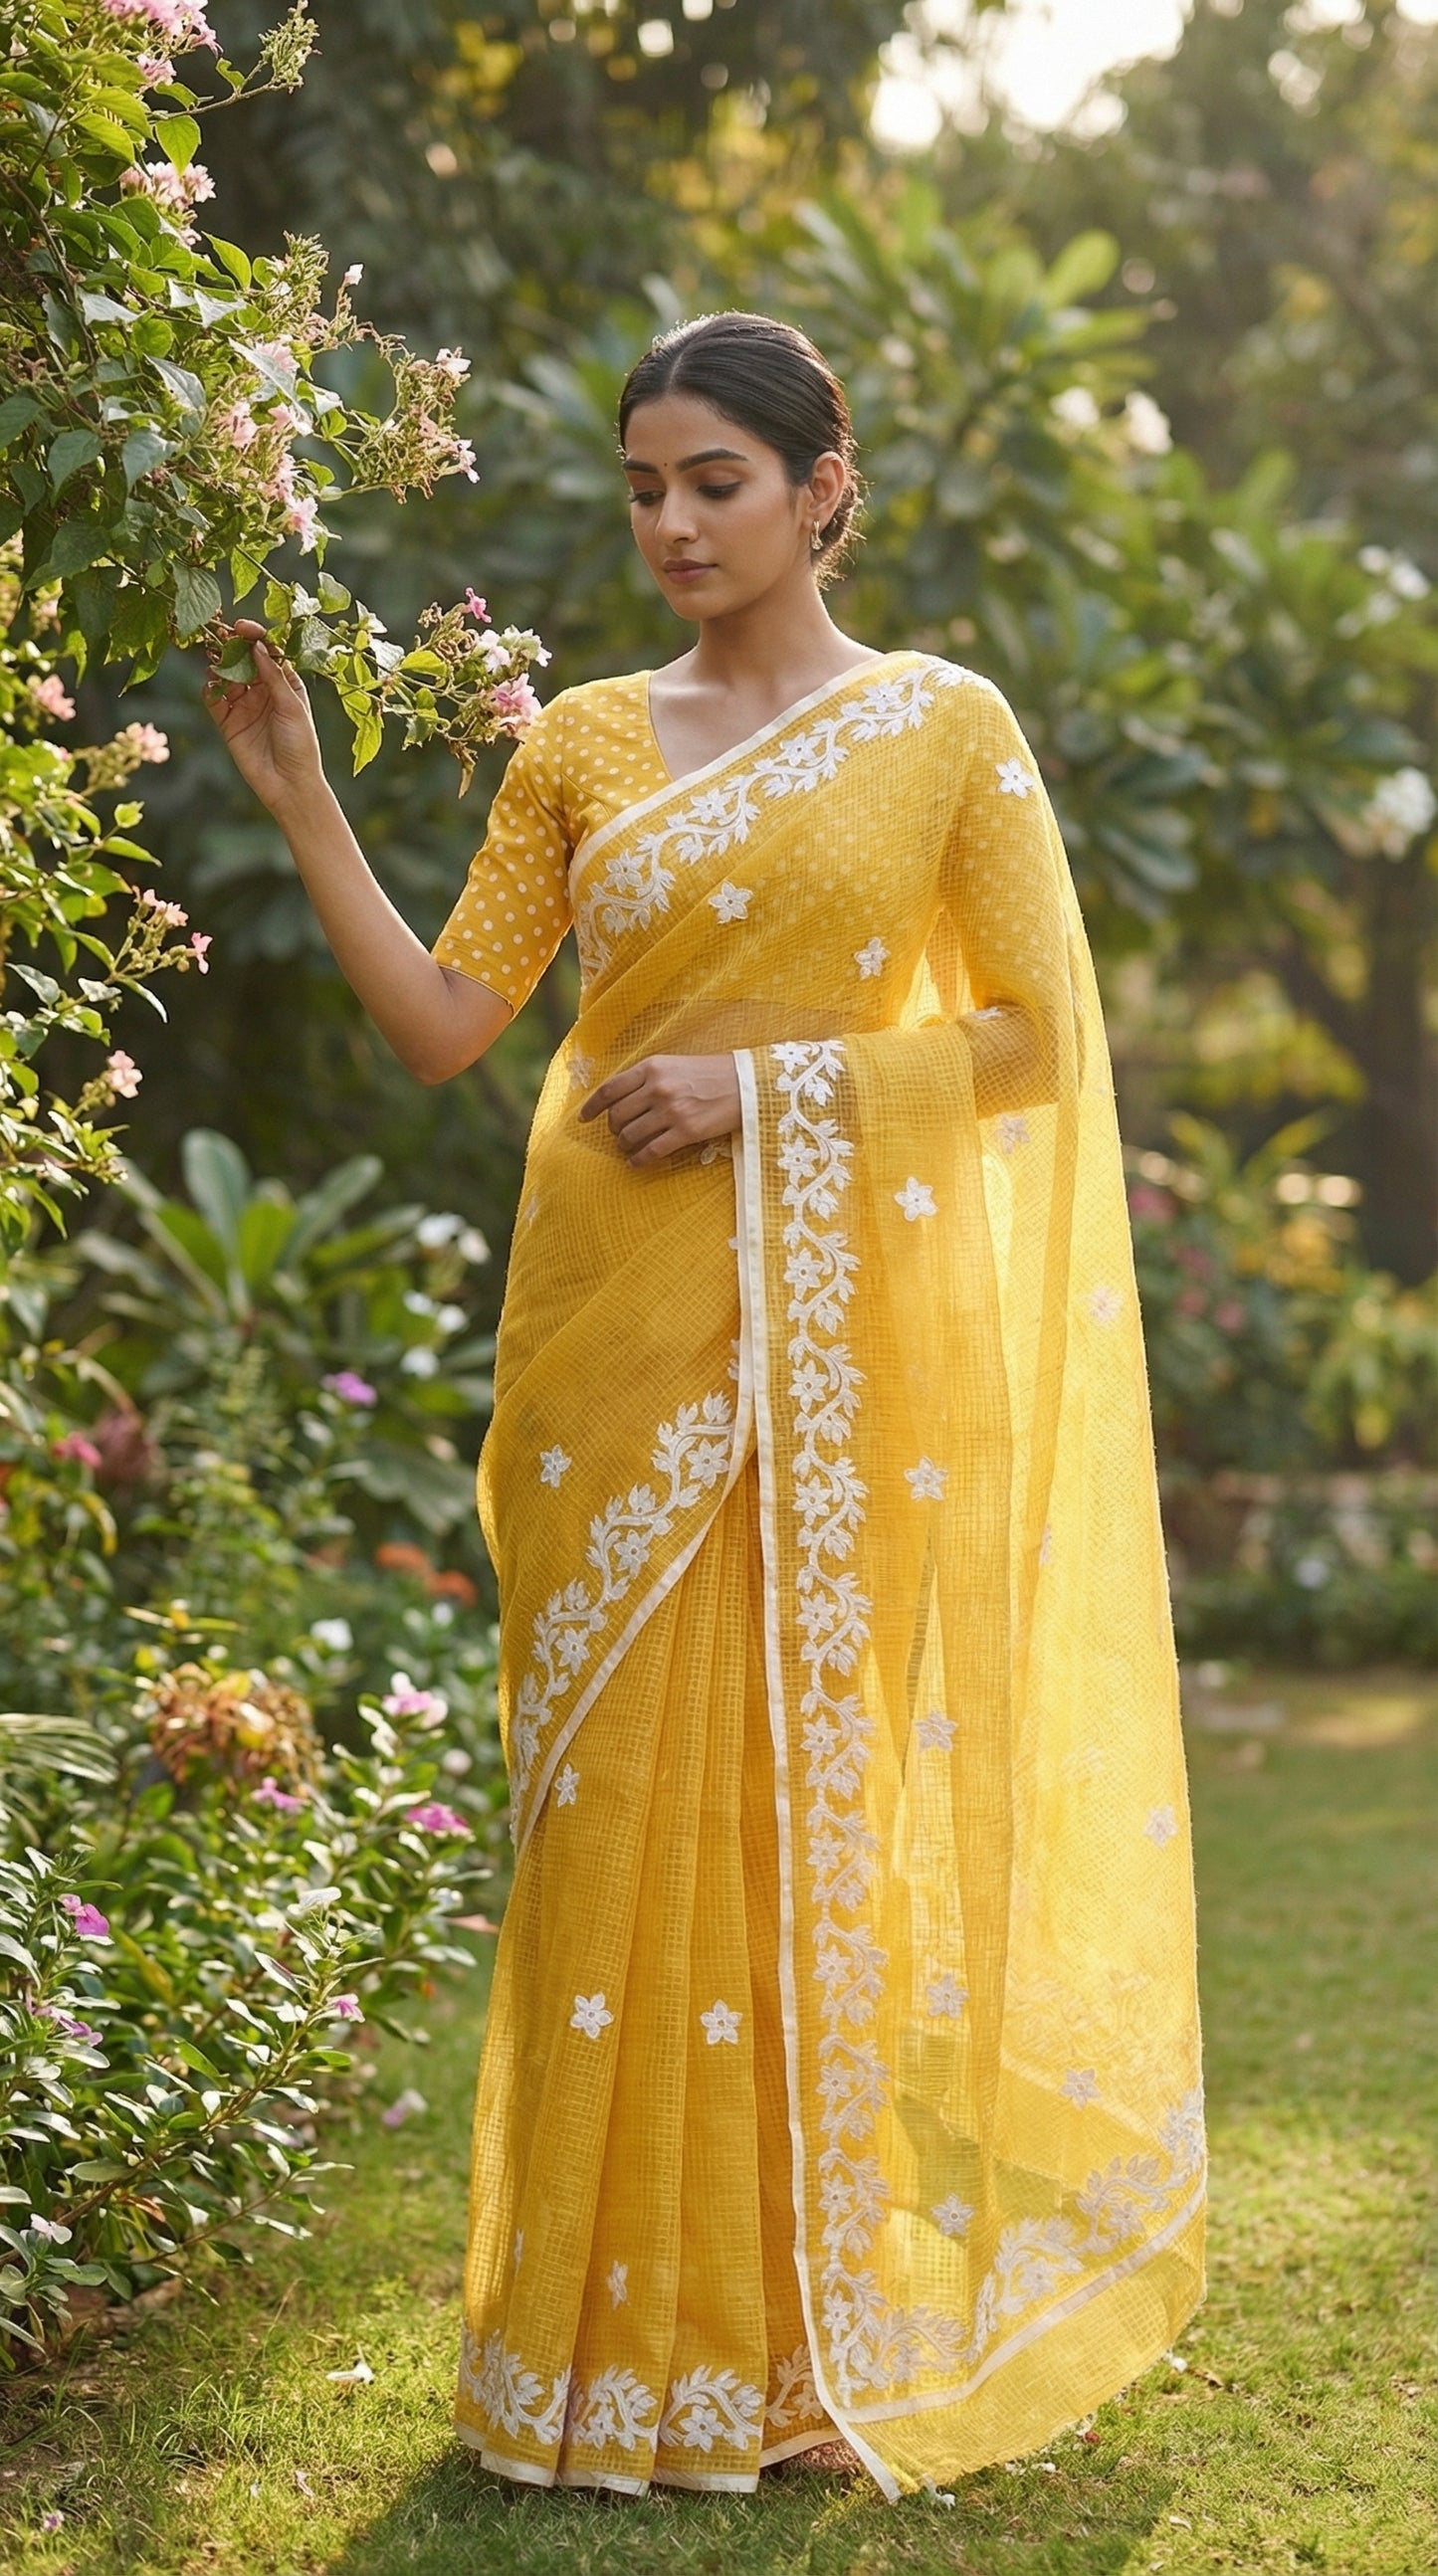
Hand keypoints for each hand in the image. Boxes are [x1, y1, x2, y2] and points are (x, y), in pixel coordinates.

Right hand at [203, 618, 327, 820]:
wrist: (289, 785)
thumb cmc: (301, 745)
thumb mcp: (292, 706)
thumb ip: (273, 676)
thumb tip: (256, 647)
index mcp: (285, 683)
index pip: (268, 652)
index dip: (255, 637)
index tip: (241, 627)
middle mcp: (263, 691)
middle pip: (243, 660)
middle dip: (231, 647)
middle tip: (219, 635)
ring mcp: (244, 705)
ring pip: (226, 677)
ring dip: (218, 665)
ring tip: (212, 658)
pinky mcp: (228, 723)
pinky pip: (213, 700)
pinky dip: (209, 690)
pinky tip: (210, 685)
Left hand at [579, 1053, 740, 1167]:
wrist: (747, 1083)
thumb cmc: (711, 1074)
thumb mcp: (675, 1065)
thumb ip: (648, 1078)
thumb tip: (620, 1099)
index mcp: (652, 1067)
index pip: (610, 1089)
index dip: (592, 1107)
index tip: (583, 1118)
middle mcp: (658, 1088)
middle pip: (617, 1116)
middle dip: (613, 1129)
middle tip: (619, 1133)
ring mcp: (671, 1110)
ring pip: (630, 1135)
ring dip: (625, 1145)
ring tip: (628, 1147)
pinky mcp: (685, 1131)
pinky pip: (651, 1151)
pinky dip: (639, 1160)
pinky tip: (636, 1163)